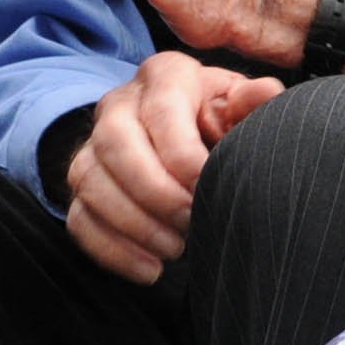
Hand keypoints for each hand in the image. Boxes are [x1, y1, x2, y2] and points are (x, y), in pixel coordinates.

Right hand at [67, 54, 282, 284]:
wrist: (186, 137)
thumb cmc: (219, 121)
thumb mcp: (240, 107)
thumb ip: (253, 103)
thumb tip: (264, 93)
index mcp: (164, 76)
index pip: (162, 112)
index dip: (184, 156)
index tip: (208, 188)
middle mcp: (118, 104)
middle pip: (116, 144)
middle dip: (155, 192)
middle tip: (192, 221)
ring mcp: (93, 146)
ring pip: (91, 182)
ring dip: (134, 224)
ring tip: (176, 248)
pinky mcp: (82, 186)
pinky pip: (79, 219)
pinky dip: (112, 250)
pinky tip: (150, 268)